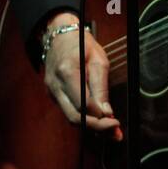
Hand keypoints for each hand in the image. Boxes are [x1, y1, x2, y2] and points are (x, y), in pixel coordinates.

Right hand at [43, 12, 121, 140]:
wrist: (58, 35)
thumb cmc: (80, 44)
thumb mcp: (98, 60)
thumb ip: (101, 87)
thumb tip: (106, 112)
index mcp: (67, 72)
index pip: (83, 105)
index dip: (100, 119)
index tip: (115, 122)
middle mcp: (55, 85)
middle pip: (74, 117)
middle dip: (96, 128)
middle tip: (115, 133)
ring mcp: (52, 91)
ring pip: (70, 117)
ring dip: (91, 126)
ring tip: (110, 130)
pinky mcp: (53, 95)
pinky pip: (68, 110)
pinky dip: (83, 118)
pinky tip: (98, 120)